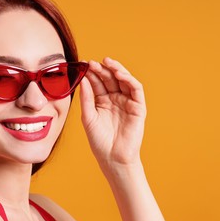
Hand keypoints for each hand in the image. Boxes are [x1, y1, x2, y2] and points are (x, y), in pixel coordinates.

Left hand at [80, 57, 146, 171]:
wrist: (112, 158)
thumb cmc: (99, 141)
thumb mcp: (88, 117)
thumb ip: (86, 98)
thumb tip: (83, 79)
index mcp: (102, 102)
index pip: (98, 83)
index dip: (92, 73)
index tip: (83, 64)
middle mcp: (115, 100)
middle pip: (110, 79)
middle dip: (102, 69)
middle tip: (92, 63)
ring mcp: (127, 102)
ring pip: (124, 81)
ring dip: (116, 70)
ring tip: (106, 63)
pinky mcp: (138, 107)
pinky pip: (136, 90)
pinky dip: (129, 80)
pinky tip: (119, 74)